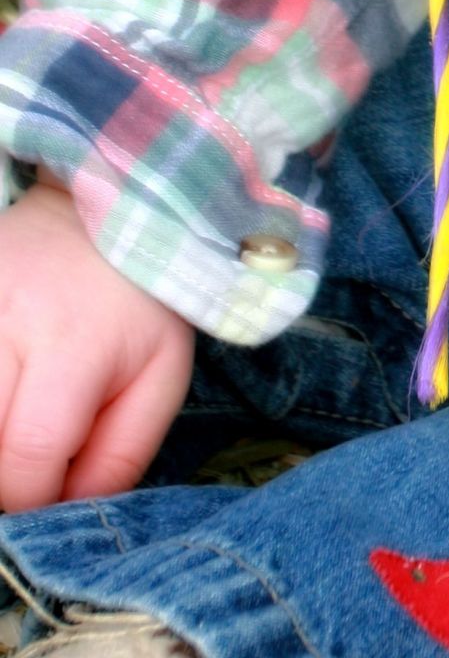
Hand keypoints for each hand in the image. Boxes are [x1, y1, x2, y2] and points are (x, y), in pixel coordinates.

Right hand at [0, 179, 194, 510]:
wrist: (104, 209)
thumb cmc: (136, 304)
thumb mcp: (161, 374)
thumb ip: (122, 453)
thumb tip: (66, 509)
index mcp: (73, 344)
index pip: (27, 457)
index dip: (31, 497)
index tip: (48, 489)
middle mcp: (7, 321)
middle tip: (25, 455)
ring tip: (13, 420)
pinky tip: (3, 392)